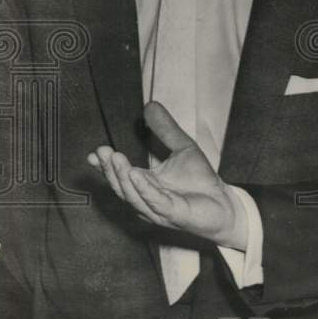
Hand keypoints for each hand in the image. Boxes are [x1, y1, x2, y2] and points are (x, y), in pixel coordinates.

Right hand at [86, 101, 247, 249]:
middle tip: (102, 151)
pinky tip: (136, 175)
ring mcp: (158, 209)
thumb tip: (149, 105)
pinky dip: (144, 189)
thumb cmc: (200, 181)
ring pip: (133, 195)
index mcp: (145, 185)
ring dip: (122, 177)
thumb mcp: (183, 148)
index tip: (94, 152)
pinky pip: (155, 201)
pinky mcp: (174, 214)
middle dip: (110, 169)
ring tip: (115, 158)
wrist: (223, 204)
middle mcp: (146, 199)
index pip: (120, 175)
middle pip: (122, 185)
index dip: (105, 166)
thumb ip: (165, 129)